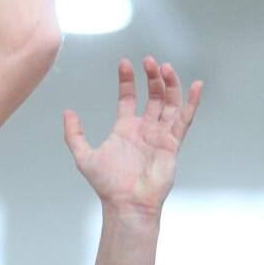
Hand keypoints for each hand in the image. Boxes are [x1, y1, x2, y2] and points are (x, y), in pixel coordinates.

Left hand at [63, 58, 201, 216]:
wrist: (126, 204)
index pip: (128, 98)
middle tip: (149, 61)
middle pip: (152, 96)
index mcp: (125, 129)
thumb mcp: (84, 156)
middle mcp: (144, 129)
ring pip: (169, 103)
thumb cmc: (107, 185)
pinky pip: (184, 120)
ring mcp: (160, 136)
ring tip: (165, 68)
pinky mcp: (172, 144)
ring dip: (169, 84)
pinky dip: (191, 103)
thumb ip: (75, 134)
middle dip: (151, 77)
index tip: (125, 63)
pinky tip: (195, 85)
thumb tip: (67, 112)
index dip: (127, 80)